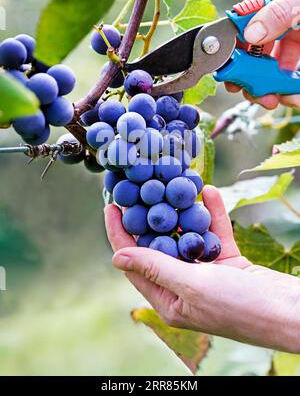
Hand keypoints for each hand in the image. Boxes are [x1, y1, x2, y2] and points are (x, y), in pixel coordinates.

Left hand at [104, 185, 299, 352]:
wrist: (291, 312)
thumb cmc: (240, 306)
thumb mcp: (193, 286)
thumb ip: (156, 268)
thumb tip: (117, 257)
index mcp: (168, 300)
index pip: (135, 264)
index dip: (120, 235)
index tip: (111, 206)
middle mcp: (183, 287)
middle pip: (159, 246)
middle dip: (149, 216)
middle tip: (139, 188)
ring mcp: (206, 274)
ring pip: (187, 236)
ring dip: (183, 212)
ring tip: (172, 184)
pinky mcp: (228, 263)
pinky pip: (214, 234)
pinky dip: (212, 215)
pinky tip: (209, 192)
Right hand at [225, 0, 299, 108]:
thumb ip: (281, 13)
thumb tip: (251, 33)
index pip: (242, 20)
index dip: (235, 47)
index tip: (233, 71)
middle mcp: (279, 14)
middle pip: (254, 49)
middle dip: (255, 76)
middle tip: (260, 95)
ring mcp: (292, 33)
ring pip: (271, 65)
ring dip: (274, 86)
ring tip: (285, 98)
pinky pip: (290, 72)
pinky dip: (291, 87)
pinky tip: (295, 95)